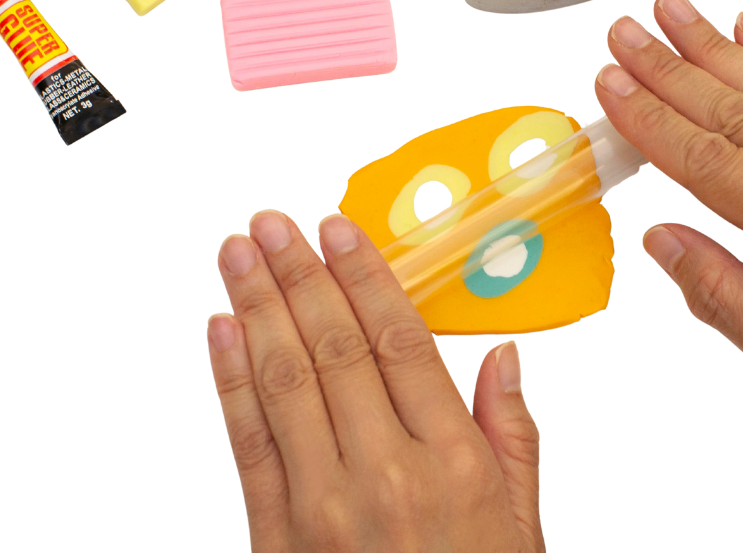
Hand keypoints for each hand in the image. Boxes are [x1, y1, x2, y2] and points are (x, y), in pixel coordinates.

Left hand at [207, 209, 546, 551]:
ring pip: (285, 381)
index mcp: (453, 463)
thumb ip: (513, 433)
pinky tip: (221, 329)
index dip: (365, 278)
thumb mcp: (521, 526)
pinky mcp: (275, 537)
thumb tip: (506, 355)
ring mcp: (322, 507)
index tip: (338, 230)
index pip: (400, 343)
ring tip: (239, 252)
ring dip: (256, 307)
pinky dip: (230, 379)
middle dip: (299, 275)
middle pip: (335, 348)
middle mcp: (385, 474)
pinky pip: (248, 443)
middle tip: (272, 221)